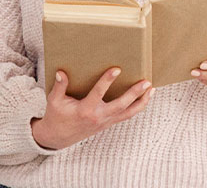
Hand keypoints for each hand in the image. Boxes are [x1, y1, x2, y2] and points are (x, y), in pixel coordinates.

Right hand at [30, 69, 153, 149]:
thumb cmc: (56, 116)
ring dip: (141, 102)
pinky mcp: (108, 123)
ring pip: (128, 113)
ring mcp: (105, 121)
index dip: (107, 81)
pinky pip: (126, 116)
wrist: (58, 137)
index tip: (116, 69)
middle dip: (134, 94)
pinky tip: (144, 98)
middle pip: (121, 105)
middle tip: (145, 82)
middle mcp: (98, 117)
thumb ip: (59, 87)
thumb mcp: (54, 101)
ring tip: (151, 90)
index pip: (98, 94)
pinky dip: (137, 107)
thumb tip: (61, 72)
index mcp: (85, 110)